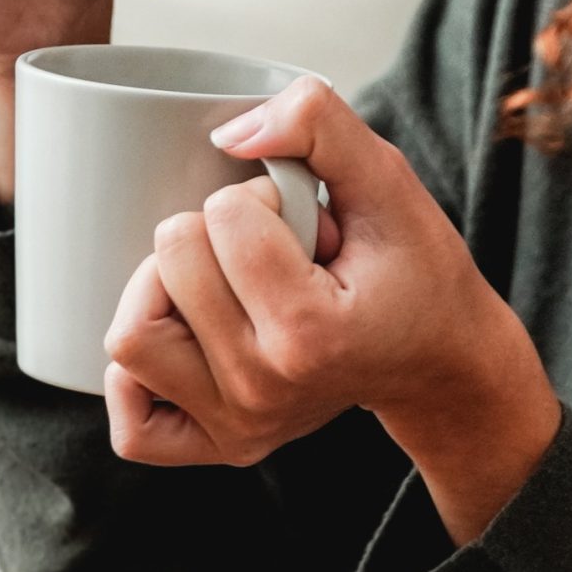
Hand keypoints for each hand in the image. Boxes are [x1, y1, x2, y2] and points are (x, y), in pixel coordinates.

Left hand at [99, 75, 546, 468]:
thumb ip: (318, 126)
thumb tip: (228, 133)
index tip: (306, 225)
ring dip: (162, 290)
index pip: (224, 217)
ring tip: (223, 288)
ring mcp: (239, 425)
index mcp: (310, 332)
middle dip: (214, 233)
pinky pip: (131, 423)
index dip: (260, 198)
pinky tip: (182, 338)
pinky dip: (136, 376)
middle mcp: (266, 389)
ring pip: (131, 338)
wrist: (441, 363)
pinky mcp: (220, 445)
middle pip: (169, 264)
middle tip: (271, 256)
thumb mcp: (387, 180)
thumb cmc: (414, 271)